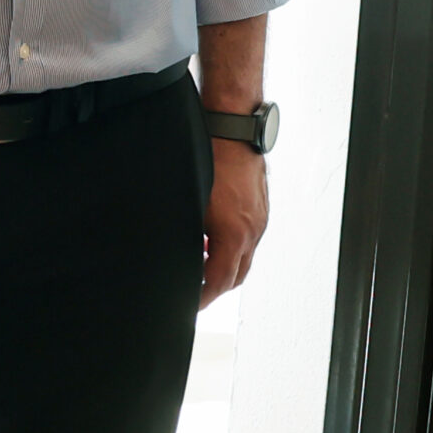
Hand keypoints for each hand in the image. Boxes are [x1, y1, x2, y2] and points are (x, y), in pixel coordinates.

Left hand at [201, 141, 269, 306]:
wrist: (233, 128)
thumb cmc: (208, 158)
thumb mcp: (188, 200)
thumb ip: (185, 231)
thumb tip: (172, 250)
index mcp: (234, 234)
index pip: (220, 280)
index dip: (203, 297)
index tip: (190, 304)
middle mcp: (252, 230)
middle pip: (235, 275)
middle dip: (215, 288)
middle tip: (195, 292)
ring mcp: (260, 219)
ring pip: (244, 257)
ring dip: (223, 266)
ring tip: (200, 266)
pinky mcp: (260, 208)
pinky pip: (248, 239)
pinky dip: (231, 247)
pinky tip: (211, 238)